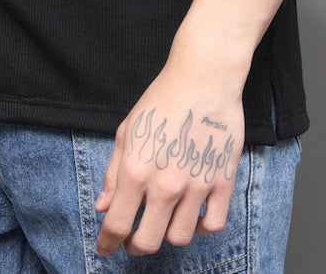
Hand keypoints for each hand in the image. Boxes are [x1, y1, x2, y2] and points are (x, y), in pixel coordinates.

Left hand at [94, 65, 244, 257]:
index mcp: (135, 170)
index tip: (105, 248)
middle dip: (135, 246)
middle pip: (147, 242)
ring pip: (179, 238)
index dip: (107, 244)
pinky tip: (194, 214)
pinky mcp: (223, 182)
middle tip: (134, 240)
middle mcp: (165, 184)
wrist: (203, 78)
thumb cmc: (162, 100)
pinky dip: (201, 227)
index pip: (116, 225)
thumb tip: (102, 206)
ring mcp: (196, 185)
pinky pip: (212, 225)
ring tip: (164, 220)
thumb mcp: (127, 131)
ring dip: (167, 234)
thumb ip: (112, 173)